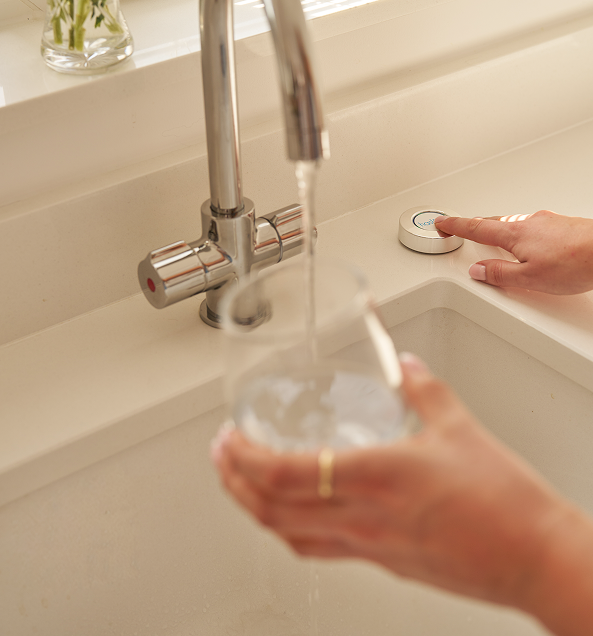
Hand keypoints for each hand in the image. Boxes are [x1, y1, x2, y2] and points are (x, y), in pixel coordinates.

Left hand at [211, 355, 579, 623]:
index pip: (283, 472)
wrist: (533, 556)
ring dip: (254, 508)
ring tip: (242, 484)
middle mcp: (361, 517)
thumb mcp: (459, 427)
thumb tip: (405, 366)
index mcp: (375, 475)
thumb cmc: (503, 501)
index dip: (242, 458)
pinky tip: (294, 515)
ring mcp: (368, 546)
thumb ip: (423, 389)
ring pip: (288, 534)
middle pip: (271, 509)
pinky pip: (319, 549)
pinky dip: (290, 528)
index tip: (227, 438)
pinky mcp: (382, 562)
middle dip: (233, 482)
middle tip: (220, 457)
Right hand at [435, 210, 592, 293]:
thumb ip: (500, 274)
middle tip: (462, 227)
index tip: (442, 223)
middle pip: (493, 222)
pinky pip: (531, 226)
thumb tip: (479, 270)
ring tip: (492, 238)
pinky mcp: (561, 225)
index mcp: (515, 234)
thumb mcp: (530, 278)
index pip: (476, 228)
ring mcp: (546, 222)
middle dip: (475, 226)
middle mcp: (528, 222)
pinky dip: (520, 232)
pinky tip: (528, 242)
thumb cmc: (575, 262)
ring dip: (499, 229)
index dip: (456, 226)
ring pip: (513, 223)